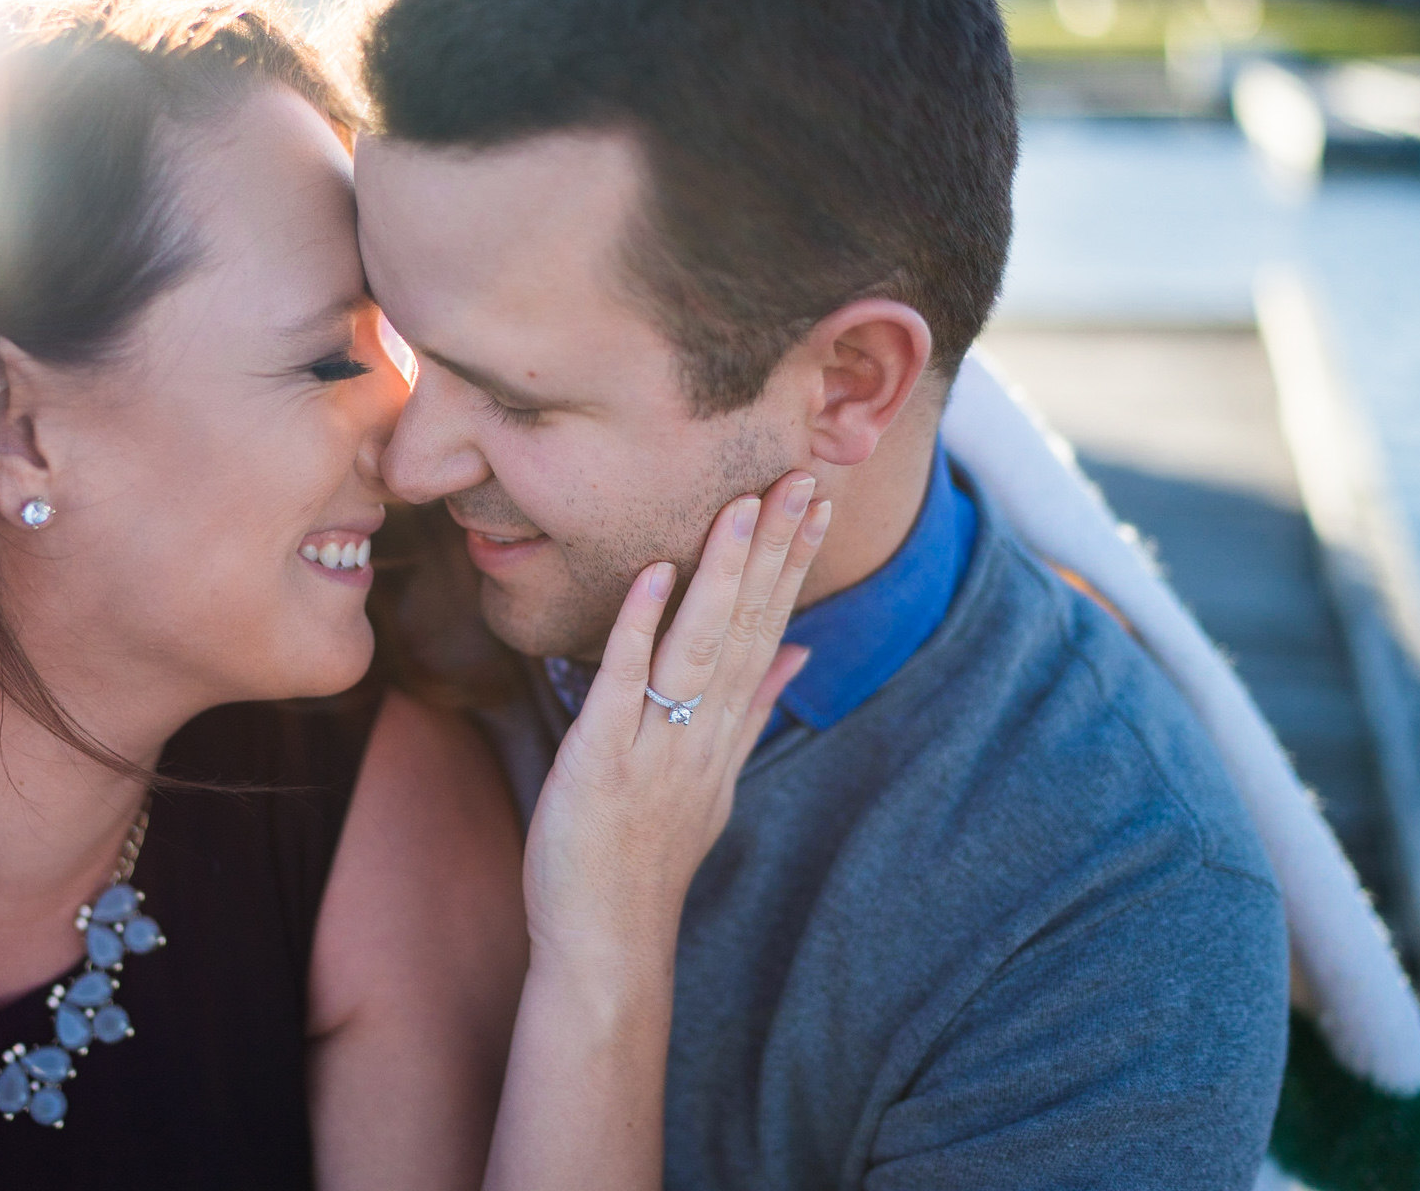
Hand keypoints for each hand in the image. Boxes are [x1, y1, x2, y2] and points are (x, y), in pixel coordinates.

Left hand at [522, 472, 828, 972]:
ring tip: (745, 505)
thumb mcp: (712, 780)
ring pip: (699, 647)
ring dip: (724, 574)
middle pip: (747, 628)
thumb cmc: (645, 858)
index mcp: (723, 732)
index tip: (817, 499)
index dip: (793, 563)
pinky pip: (624, 684)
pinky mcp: (602, 762)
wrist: (606, 944)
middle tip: (804, 475)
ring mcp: (655, 747)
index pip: (768, 631)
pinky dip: (639, 628)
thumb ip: (753, 710)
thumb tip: (800, 649)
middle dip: (776, 550)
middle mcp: (701, 734)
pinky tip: (654, 573)